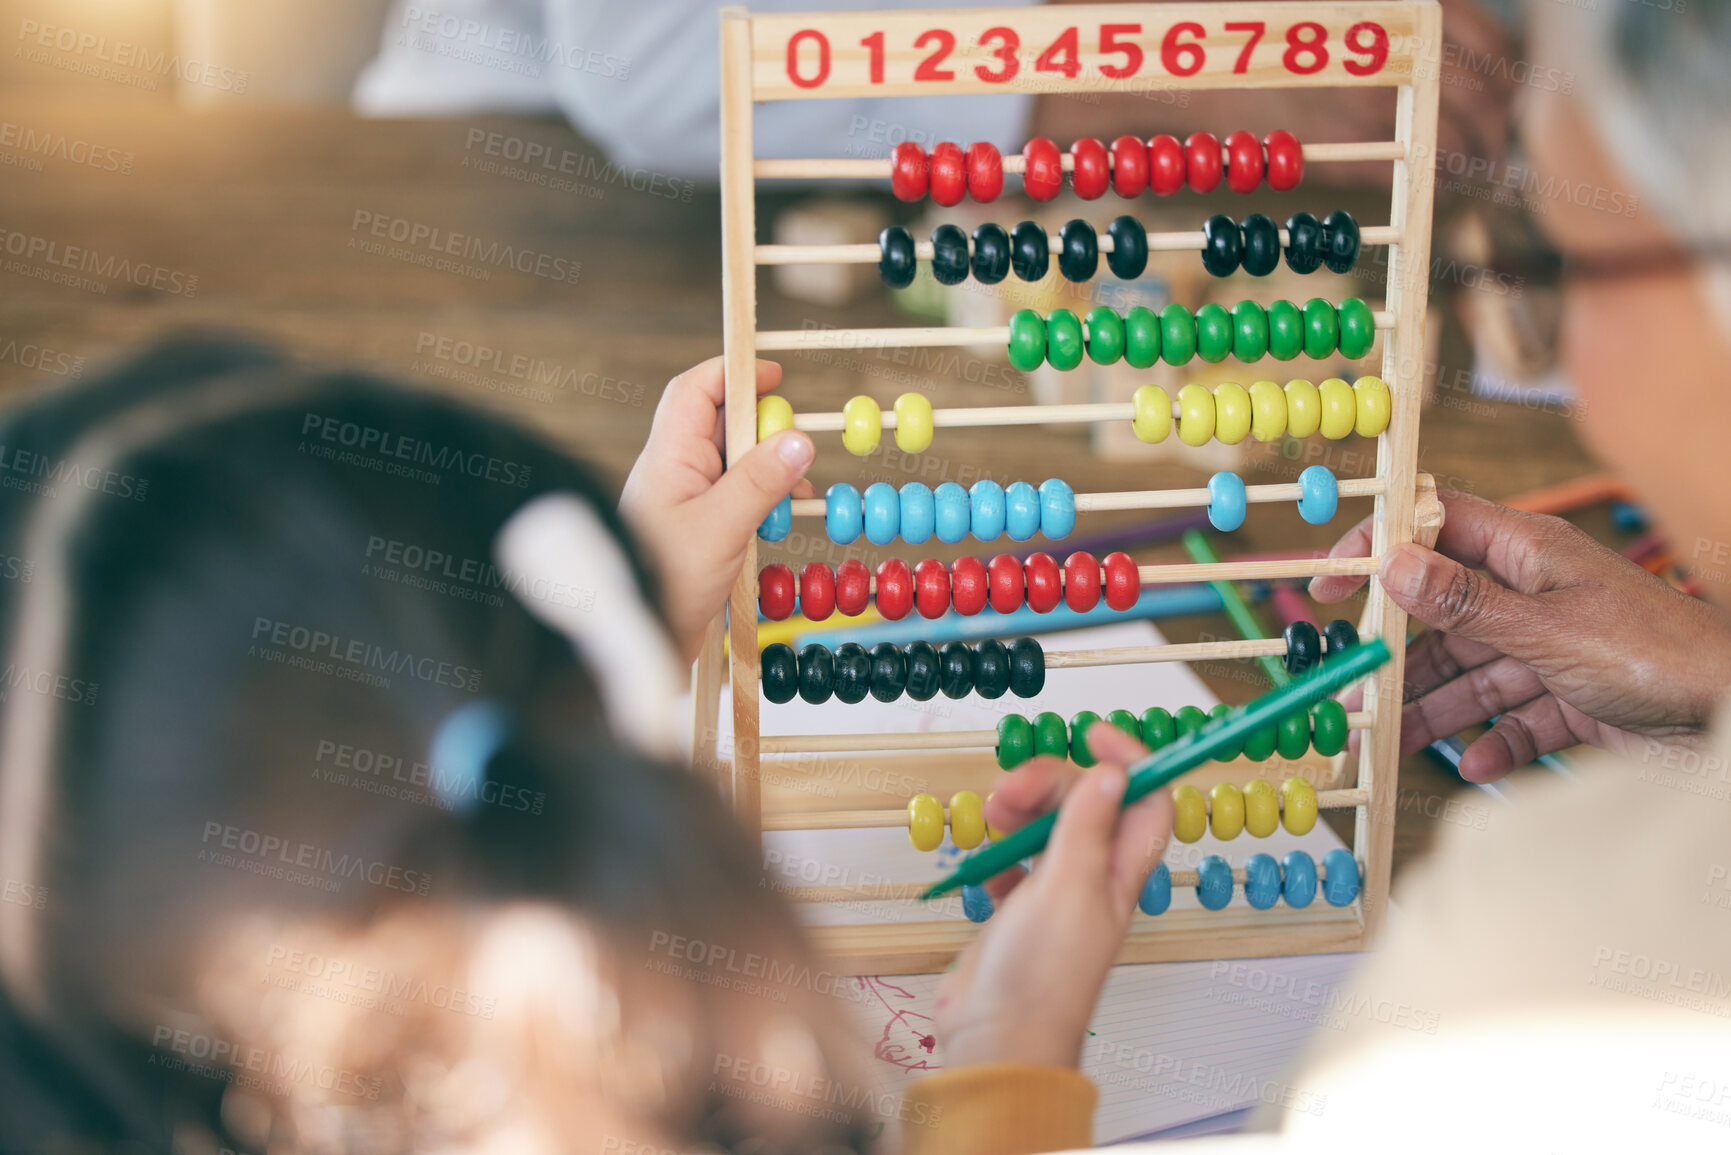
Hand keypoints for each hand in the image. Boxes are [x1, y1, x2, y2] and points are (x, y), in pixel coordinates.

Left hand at [620, 357, 813, 662]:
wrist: (637, 641)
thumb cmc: (666, 581)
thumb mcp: (721, 527)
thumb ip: (760, 482)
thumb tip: (799, 440)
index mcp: (668, 457)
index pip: (696, 391)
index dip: (734, 373)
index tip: (776, 374)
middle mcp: (673, 472)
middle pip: (719, 424)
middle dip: (762, 428)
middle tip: (795, 446)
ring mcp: (684, 502)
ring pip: (732, 464)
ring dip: (768, 469)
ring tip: (798, 489)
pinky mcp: (696, 532)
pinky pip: (734, 498)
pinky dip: (762, 499)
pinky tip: (782, 517)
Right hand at [934, 724, 1171, 1069]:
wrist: (998, 1037)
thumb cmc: (1043, 977)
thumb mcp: (1068, 886)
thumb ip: (1087, 826)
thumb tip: (1113, 774)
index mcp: (1122, 873)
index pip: (1146, 802)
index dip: (1130, 762)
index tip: (1093, 734)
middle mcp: (1095, 880)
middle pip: (1086, 805)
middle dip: (1051, 783)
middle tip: (1012, 788)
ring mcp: (1056, 895)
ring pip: (1046, 828)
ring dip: (1019, 812)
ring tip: (992, 819)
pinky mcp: (1020, 911)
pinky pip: (1013, 862)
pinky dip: (999, 852)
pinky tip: (986, 864)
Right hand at [1310, 491, 1730, 781]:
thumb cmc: (1660, 654)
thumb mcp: (1547, 629)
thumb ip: (1465, 603)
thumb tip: (1392, 564)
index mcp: (1531, 553)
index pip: (1438, 528)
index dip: (1380, 546)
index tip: (1332, 578)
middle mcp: (1537, 595)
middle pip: (1446, 614)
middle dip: (1399, 651)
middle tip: (1353, 680)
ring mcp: (1555, 648)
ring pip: (1473, 673)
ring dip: (1432, 706)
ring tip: (1389, 735)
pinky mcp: (1575, 699)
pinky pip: (1515, 718)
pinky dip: (1493, 741)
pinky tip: (1475, 762)